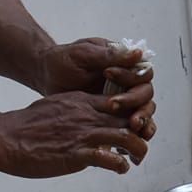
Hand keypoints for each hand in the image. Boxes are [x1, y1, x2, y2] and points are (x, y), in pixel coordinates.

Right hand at [0, 92, 149, 176]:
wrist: (4, 138)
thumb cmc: (27, 125)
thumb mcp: (58, 106)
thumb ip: (79, 109)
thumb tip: (93, 116)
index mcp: (83, 101)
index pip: (123, 101)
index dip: (135, 112)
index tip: (137, 124)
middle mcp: (88, 115)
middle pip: (131, 118)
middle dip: (142, 132)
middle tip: (140, 144)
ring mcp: (84, 134)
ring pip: (127, 137)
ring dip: (138, 150)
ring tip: (135, 159)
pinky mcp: (77, 155)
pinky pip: (110, 158)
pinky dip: (121, 165)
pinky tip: (120, 169)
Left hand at [40, 38, 157, 139]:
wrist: (46, 76)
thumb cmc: (62, 60)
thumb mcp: (84, 53)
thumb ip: (110, 55)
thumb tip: (137, 54)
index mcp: (125, 65)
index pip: (142, 73)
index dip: (131, 77)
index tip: (108, 75)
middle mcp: (128, 82)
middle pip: (146, 95)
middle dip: (137, 103)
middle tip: (119, 108)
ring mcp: (123, 99)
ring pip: (144, 111)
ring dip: (143, 120)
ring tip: (135, 127)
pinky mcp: (115, 115)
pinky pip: (131, 124)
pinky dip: (136, 133)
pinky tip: (134, 139)